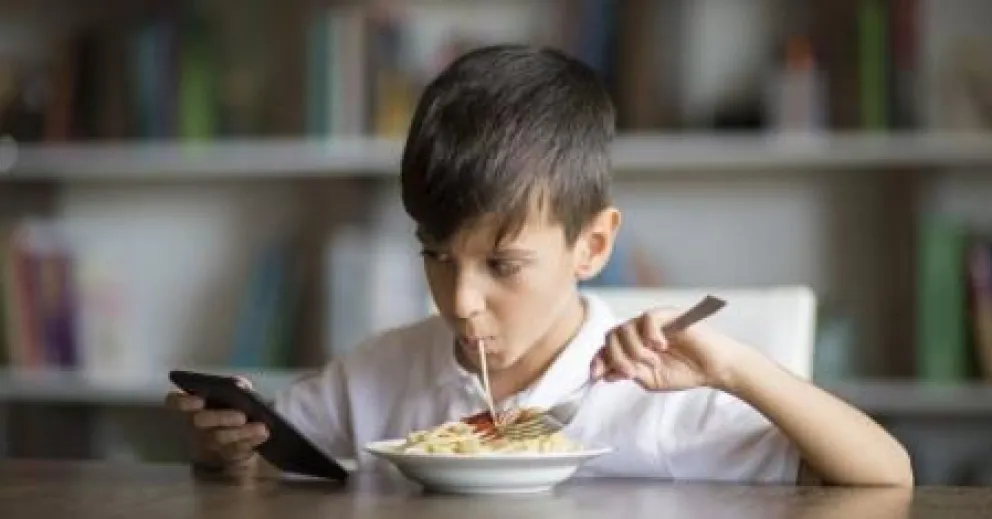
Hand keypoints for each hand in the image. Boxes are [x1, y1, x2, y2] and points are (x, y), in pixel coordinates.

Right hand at [164, 377, 268, 470]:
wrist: (236, 437)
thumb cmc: (231, 406)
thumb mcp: (232, 392)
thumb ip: (234, 385)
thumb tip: (240, 386)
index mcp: (191, 405)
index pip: (176, 402)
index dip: (184, 402)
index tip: (199, 400)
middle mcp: (194, 424)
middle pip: (200, 422)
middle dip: (221, 418)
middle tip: (242, 416)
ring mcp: (207, 442)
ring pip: (220, 438)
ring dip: (242, 433)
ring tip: (261, 427)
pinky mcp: (224, 455)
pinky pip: (236, 449)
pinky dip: (252, 440)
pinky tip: (264, 433)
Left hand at [590, 307, 745, 391]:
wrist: (714, 369)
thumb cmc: (685, 372)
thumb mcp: (650, 379)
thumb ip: (628, 373)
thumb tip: (604, 373)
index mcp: (633, 346)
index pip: (607, 346)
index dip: (598, 359)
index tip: (596, 375)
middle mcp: (640, 331)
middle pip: (611, 335)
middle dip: (615, 357)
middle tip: (631, 373)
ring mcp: (653, 322)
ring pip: (626, 327)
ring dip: (635, 350)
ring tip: (653, 361)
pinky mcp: (669, 314)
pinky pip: (647, 318)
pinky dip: (649, 335)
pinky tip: (661, 347)